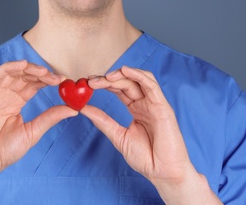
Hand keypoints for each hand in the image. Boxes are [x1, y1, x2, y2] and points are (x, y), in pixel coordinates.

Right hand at [0, 60, 76, 176]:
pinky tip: (23, 65)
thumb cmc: (5, 150)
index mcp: (16, 102)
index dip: (47, 80)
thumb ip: (50, 117)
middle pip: (24, 76)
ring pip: (12, 72)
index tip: (63, 80)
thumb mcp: (33, 131)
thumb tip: (74, 109)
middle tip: (56, 78)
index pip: (33, 84)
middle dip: (41, 74)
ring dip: (28, 68)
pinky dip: (9, 67)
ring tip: (43, 72)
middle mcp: (6, 95)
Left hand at [81, 66, 220, 203]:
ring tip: (105, 77)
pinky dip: (138, 75)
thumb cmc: (145, 157)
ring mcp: (155, 104)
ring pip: (138, 79)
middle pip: (126, 82)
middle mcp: (145, 103)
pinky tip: (125, 70)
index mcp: (136, 108)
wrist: (163, 173)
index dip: (104, 83)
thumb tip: (82, 108)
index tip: (87, 83)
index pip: (119, 89)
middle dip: (108, 79)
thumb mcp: (118, 135)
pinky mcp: (163, 106)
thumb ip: (102, 120)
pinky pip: (151, 85)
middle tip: (91, 81)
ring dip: (122, 74)